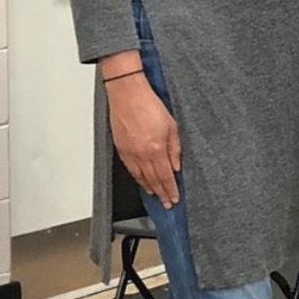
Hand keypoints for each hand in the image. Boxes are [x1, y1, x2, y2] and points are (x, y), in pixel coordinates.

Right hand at [107, 75, 181, 207]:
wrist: (128, 95)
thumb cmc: (150, 105)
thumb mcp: (172, 125)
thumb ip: (175, 148)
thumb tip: (176, 166)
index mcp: (156, 149)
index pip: (165, 176)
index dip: (170, 189)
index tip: (174, 199)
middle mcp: (141, 155)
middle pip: (152, 180)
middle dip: (161, 193)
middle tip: (166, 204)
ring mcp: (129, 153)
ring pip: (140, 177)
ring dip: (149, 188)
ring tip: (156, 196)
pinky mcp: (121, 149)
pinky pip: (130, 169)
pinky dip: (137, 178)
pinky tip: (141, 181)